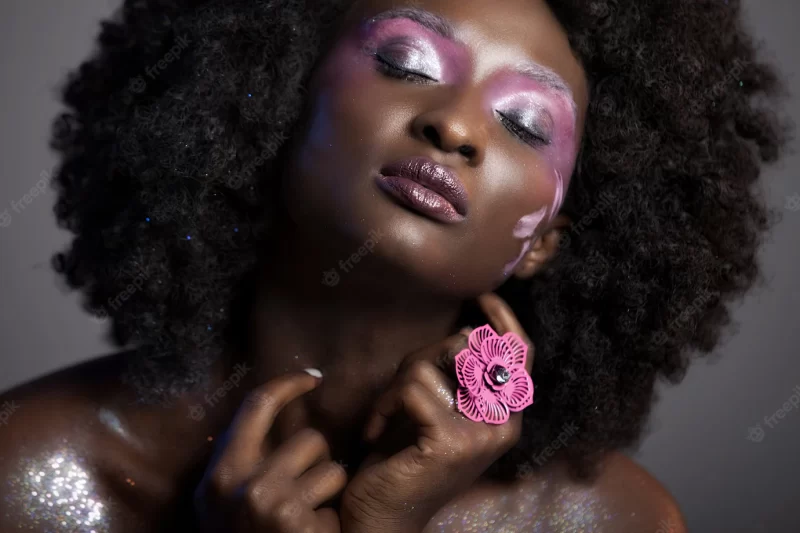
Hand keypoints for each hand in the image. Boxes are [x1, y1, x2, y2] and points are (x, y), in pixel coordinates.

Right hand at [194, 372, 346, 531]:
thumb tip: (267, 418)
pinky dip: (331, 522)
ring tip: (311, 517)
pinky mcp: (300, 524)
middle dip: (318, 462)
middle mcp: (244, 483)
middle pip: (310, 439)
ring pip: (332, 468)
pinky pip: (336, 503)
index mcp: (222, 472)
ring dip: (329, 492)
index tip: (313, 378)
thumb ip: (239, 464)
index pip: (256, 406)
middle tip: (306, 491)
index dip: (288, 384)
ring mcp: (273, 503)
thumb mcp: (220, 502)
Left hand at [340, 293, 533, 532]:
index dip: (505, 321)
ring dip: (393, 385)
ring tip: (384, 416)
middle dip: (422, 356)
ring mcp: (480, 436)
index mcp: (505, 419)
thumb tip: (469, 332)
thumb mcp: (439, 410)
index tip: (484, 297)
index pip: (521, 357)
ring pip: (429, 365)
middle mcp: (502, 427)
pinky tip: (376, 432)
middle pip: (465, 348)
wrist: (383, 516)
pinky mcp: (450, 442)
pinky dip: (383, 403)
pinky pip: (411, 388)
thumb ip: (457, 378)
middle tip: (397, 391)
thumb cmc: (406, 460)